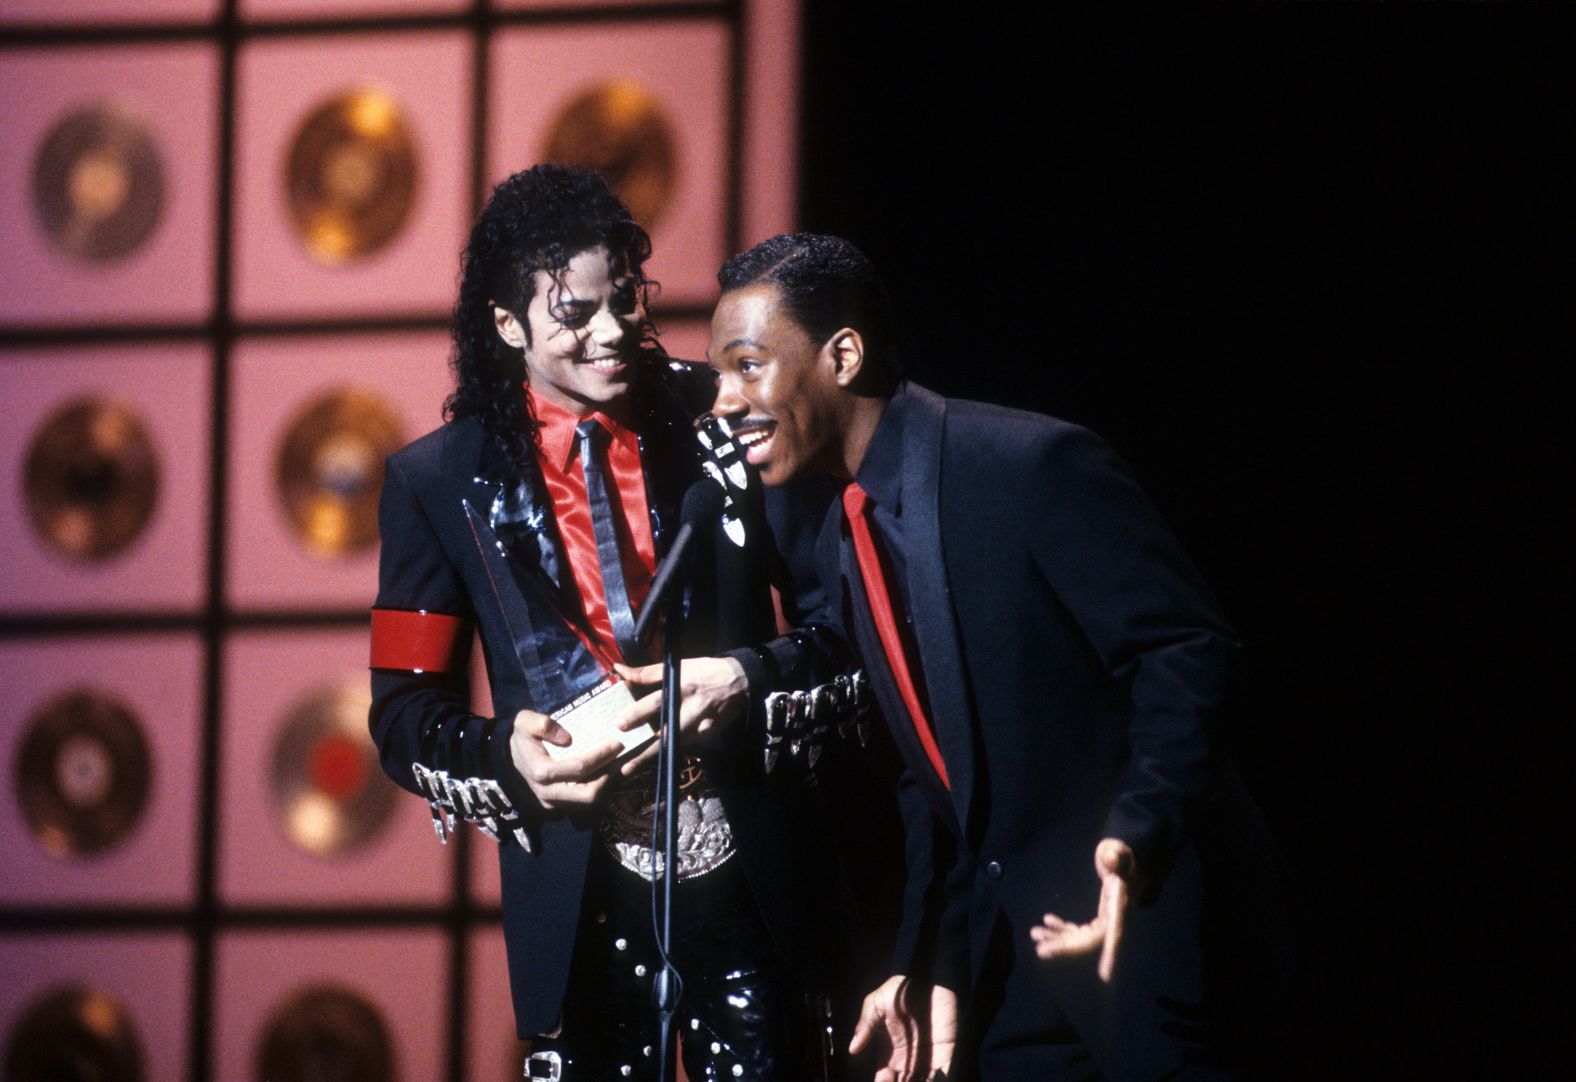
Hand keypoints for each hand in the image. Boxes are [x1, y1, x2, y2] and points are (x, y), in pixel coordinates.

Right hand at [507, 708, 621, 807]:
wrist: (506, 755)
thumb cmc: (520, 736)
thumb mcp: (525, 722)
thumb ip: (544, 725)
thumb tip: (567, 738)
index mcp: (541, 772)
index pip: (579, 768)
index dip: (601, 757)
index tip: (617, 744)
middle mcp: (547, 792)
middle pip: (587, 794)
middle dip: (608, 776)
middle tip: (620, 758)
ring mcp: (551, 802)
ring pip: (586, 801)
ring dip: (604, 784)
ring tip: (616, 764)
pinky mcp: (555, 804)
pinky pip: (580, 801)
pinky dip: (595, 787)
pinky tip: (604, 772)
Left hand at [612, 657, 748, 775]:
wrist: (740, 682)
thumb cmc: (705, 671)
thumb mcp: (679, 666)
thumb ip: (648, 672)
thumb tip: (620, 670)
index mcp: (682, 687)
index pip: (656, 702)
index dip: (638, 714)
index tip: (619, 725)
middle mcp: (692, 709)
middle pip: (665, 735)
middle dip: (645, 752)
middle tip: (624, 766)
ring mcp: (702, 725)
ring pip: (674, 745)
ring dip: (653, 758)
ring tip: (631, 769)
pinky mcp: (708, 735)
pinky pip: (685, 745)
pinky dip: (669, 750)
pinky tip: (654, 759)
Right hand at [848, 974, 956, 1081]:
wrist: (933, 978)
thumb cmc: (903, 989)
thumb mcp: (878, 1002)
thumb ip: (866, 1024)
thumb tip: (852, 1048)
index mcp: (890, 1054)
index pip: (884, 1080)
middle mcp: (908, 1063)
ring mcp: (928, 1061)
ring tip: (916, 1081)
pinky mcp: (948, 1057)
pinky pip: (946, 1075)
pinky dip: (943, 1080)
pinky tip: (936, 1078)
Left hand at [1030, 837, 1139, 981]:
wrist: (1128, 865)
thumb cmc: (1124, 858)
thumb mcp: (1121, 854)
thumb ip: (1117, 856)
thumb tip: (1111, 856)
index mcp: (1122, 909)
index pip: (1116, 935)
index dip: (1111, 954)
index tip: (1105, 976)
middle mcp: (1115, 922)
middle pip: (1090, 942)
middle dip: (1066, 947)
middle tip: (1041, 950)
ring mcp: (1106, 925)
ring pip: (1081, 940)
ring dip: (1058, 938)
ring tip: (1035, 933)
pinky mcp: (1098, 922)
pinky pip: (1079, 932)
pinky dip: (1062, 928)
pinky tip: (1047, 920)